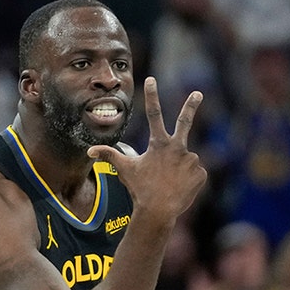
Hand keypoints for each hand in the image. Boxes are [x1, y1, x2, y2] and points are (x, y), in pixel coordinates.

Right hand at [87, 77, 206, 222]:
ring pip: (186, 160)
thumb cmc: (140, 189)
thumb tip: (89, 150)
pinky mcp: (201, 173)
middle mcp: (178, 147)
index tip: (151, 79)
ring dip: (179, 169)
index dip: (151, 95)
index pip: (153, 114)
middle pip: (184, 121)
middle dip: (191, 105)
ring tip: (170, 183)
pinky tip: (180, 188)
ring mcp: (191, 159)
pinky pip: (195, 174)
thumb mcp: (124, 170)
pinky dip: (188, 180)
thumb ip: (108, 155)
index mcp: (159, 143)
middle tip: (198, 93)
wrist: (159, 210)